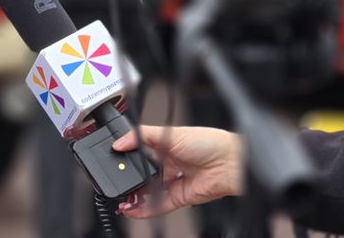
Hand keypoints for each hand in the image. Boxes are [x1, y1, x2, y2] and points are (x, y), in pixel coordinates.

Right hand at [112, 125, 242, 218]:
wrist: (229, 163)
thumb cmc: (208, 142)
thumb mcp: (169, 133)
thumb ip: (141, 136)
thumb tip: (119, 141)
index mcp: (166, 145)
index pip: (141, 152)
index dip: (127, 157)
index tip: (114, 160)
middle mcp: (170, 164)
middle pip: (143, 174)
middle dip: (129, 179)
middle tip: (116, 182)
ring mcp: (174, 181)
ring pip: (149, 193)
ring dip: (134, 197)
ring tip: (121, 199)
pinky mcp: (180, 197)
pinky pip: (158, 206)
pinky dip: (144, 210)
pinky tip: (132, 209)